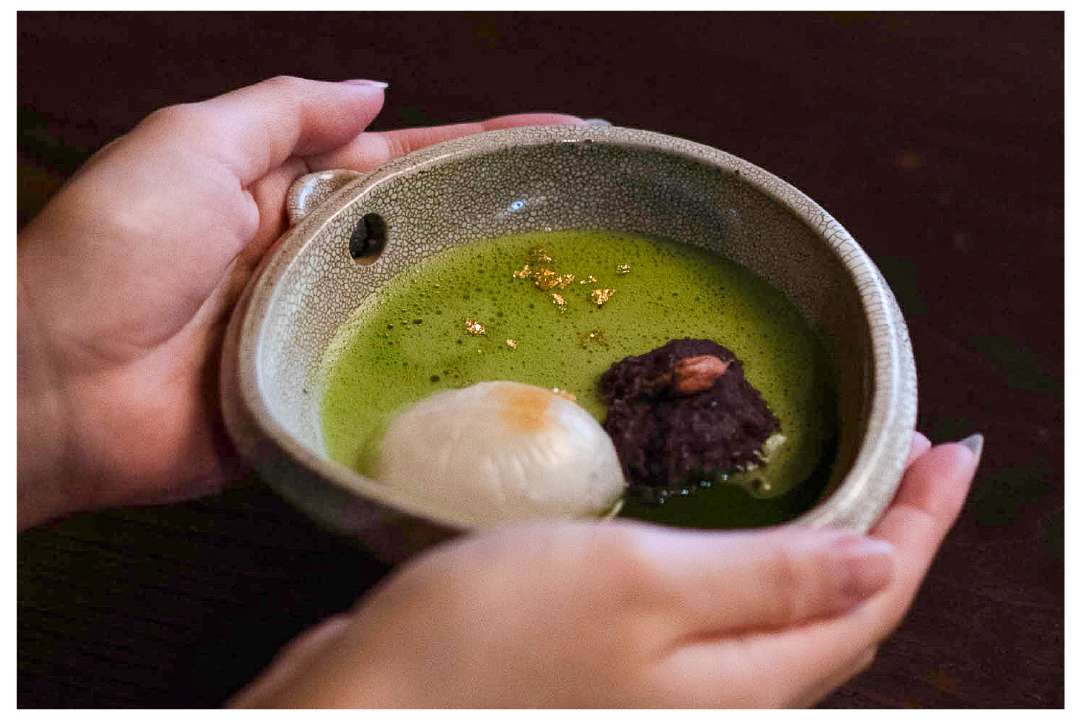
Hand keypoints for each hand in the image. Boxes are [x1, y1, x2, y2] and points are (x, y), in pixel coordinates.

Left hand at [17, 76, 585, 528]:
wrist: (55, 386)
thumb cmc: (113, 252)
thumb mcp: (190, 146)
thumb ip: (282, 110)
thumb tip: (375, 91)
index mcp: (284, 192)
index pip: (402, 160)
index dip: (476, 147)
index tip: (553, 141)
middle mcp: (312, 260)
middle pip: (423, 232)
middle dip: (497, 217)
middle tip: (585, 216)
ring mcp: (319, 330)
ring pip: (417, 306)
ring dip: (482, 295)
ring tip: (573, 287)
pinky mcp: (317, 394)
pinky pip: (388, 379)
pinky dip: (440, 374)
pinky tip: (504, 370)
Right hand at [231, 433, 979, 707]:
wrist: (365, 710)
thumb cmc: (492, 641)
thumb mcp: (639, 588)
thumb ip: (764, 581)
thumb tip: (882, 562)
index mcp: (740, 685)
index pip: (870, 599)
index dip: (921, 524)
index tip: (951, 447)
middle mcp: (715, 699)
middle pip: (836, 616)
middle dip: (887, 532)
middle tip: (910, 453)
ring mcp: (664, 688)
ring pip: (777, 621)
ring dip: (824, 549)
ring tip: (850, 479)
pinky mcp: (617, 668)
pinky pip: (718, 621)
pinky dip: (753, 567)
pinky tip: (742, 530)